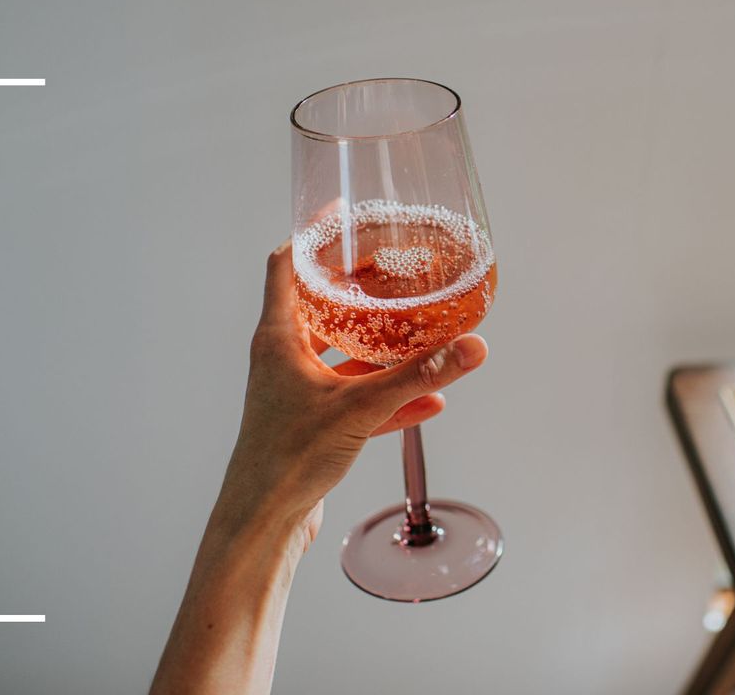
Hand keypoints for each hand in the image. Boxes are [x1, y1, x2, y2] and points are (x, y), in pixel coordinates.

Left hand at [213, 241, 488, 547]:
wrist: (264, 520)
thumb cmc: (287, 458)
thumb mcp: (361, 407)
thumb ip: (418, 376)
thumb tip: (469, 347)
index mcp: (279, 337)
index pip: (288, 264)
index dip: (314, 235)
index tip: (344, 213)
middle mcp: (285, 357)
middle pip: (324, 305)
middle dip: (362, 288)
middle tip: (398, 269)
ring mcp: (299, 391)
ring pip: (346, 353)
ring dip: (383, 344)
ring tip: (422, 329)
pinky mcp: (316, 424)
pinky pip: (359, 398)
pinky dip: (390, 395)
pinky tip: (431, 400)